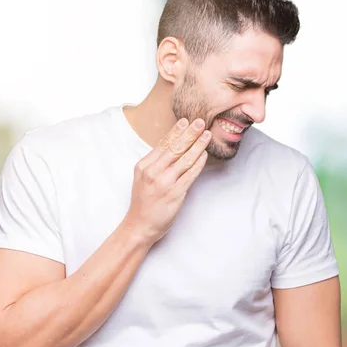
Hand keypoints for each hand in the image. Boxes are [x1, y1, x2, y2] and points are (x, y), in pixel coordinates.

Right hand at [122, 118, 210, 245]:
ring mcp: (165, 183)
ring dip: (198, 145)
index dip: (175, 131)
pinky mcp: (175, 193)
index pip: (162, 144)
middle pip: (175, 148)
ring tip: (206, 135)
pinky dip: (199, 163)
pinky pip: (190, 174)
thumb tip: (172, 145)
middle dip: (189, 133)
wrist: (140, 225)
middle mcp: (153, 172)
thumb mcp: (143, 177)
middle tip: (200, 122)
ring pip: (185, 159)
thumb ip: (155, 162)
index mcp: (144, 166)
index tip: (185, 121)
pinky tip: (204, 155)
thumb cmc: (143, 201)